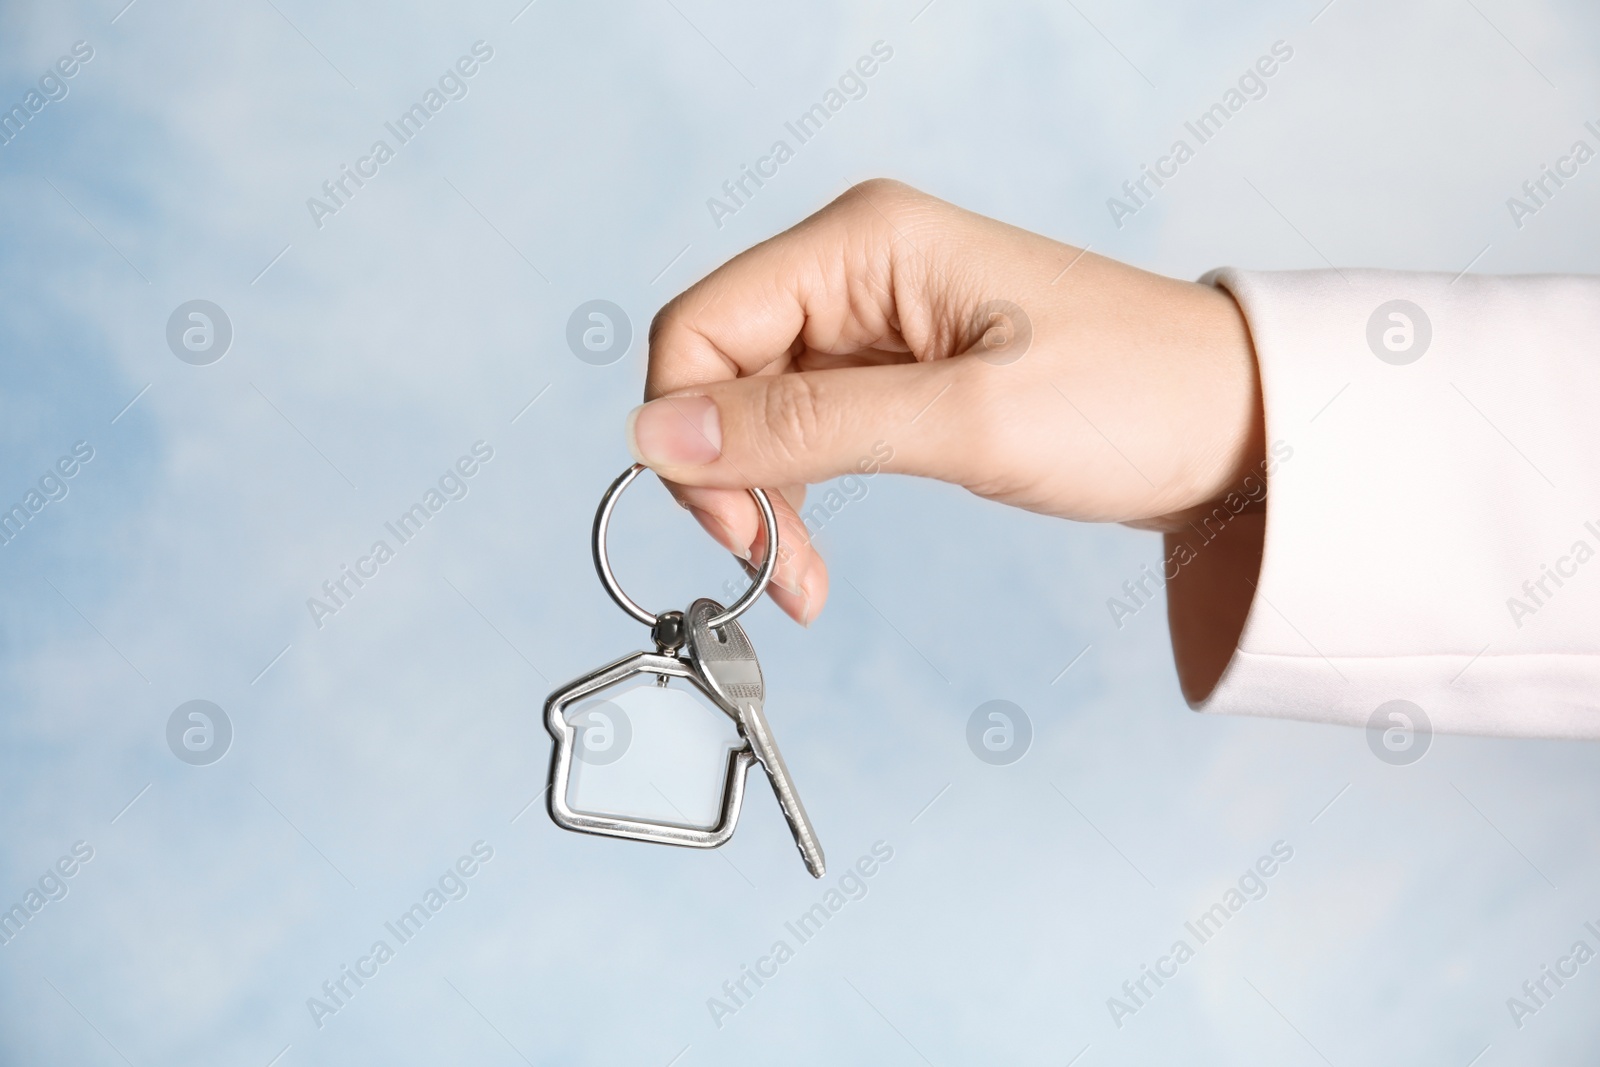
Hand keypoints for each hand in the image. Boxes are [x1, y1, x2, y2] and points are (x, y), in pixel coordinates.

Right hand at [633, 180, 1262, 677]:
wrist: (1235, 425)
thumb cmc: (1132, 398)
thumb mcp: (960, 420)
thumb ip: (804, 427)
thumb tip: (658, 433)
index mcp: (862, 243)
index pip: (702, 326)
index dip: (690, 430)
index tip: (733, 527)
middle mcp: (856, 268)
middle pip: (720, 370)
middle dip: (726, 476)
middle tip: (772, 566)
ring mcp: (875, 319)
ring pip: (755, 409)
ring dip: (760, 498)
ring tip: (801, 580)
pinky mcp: (898, 370)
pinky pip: (806, 429)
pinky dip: (797, 495)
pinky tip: (812, 554)